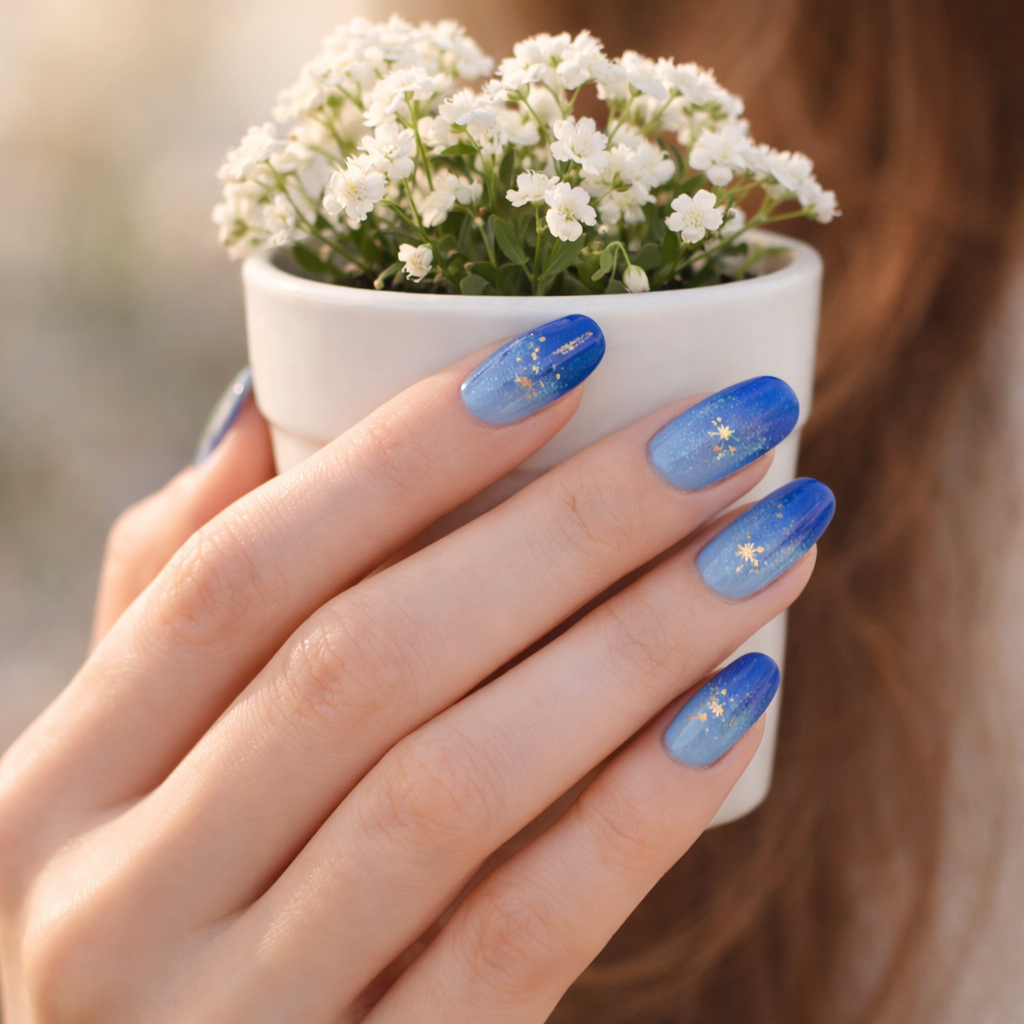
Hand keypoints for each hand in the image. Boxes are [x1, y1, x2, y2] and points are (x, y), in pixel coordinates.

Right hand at [0, 323, 828, 1022]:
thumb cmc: (171, 920)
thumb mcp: (122, 782)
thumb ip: (175, 608)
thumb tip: (263, 416)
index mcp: (55, 790)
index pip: (237, 575)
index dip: (404, 450)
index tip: (564, 352)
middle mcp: (116, 901)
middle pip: (366, 659)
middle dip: (570, 524)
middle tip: (725, 430)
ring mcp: (234, 1019)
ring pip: (454, 783)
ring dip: (636, 642)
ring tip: (769, 544)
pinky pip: (517, 938)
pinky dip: (636, 810)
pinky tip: (735, 702)